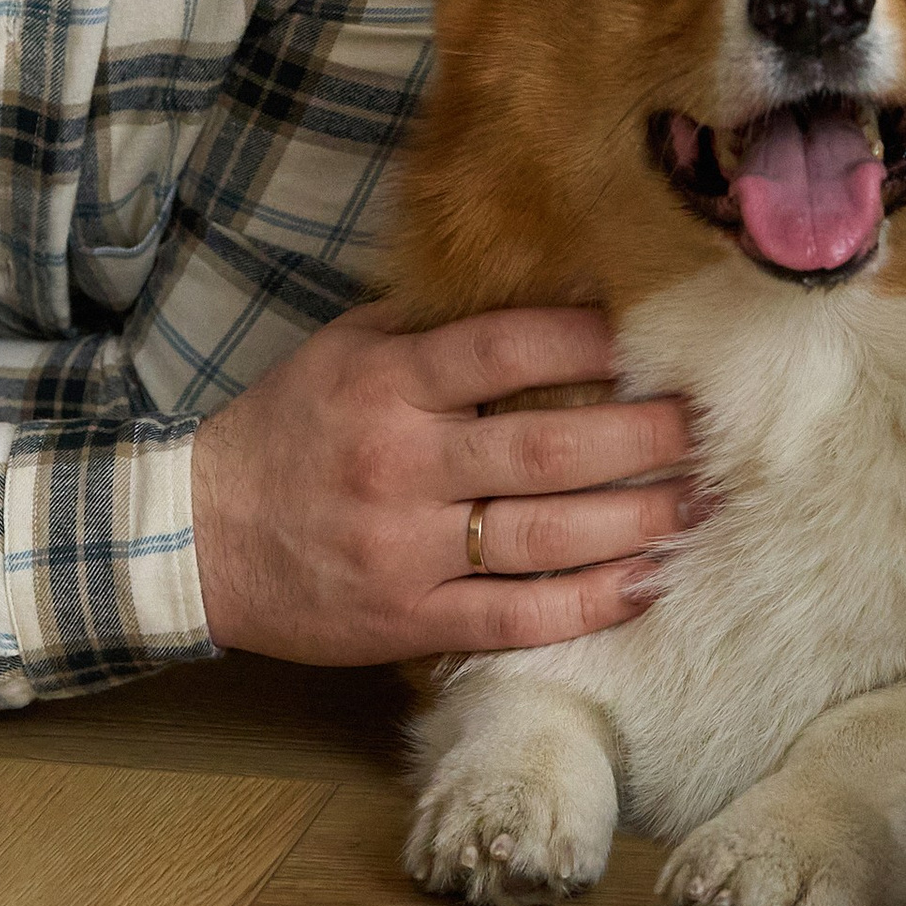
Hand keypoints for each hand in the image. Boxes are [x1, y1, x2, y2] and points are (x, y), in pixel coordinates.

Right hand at [189, 300, 699, 663]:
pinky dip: (586, 603)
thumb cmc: (286, 428)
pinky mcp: (407, 620)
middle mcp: (400, 464)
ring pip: (543, 536)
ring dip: (636, 520)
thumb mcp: (343, 350)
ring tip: (701, 501)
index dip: (582, 339)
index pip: (499, 350)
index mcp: (386, 384)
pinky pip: (514, 618)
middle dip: (640, 437)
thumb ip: (431, 323)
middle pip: (543, 450)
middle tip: (708, 424)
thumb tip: (541, 286)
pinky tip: (645, 582)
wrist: (196, 536)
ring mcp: (405, 550)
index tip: (650, 335)